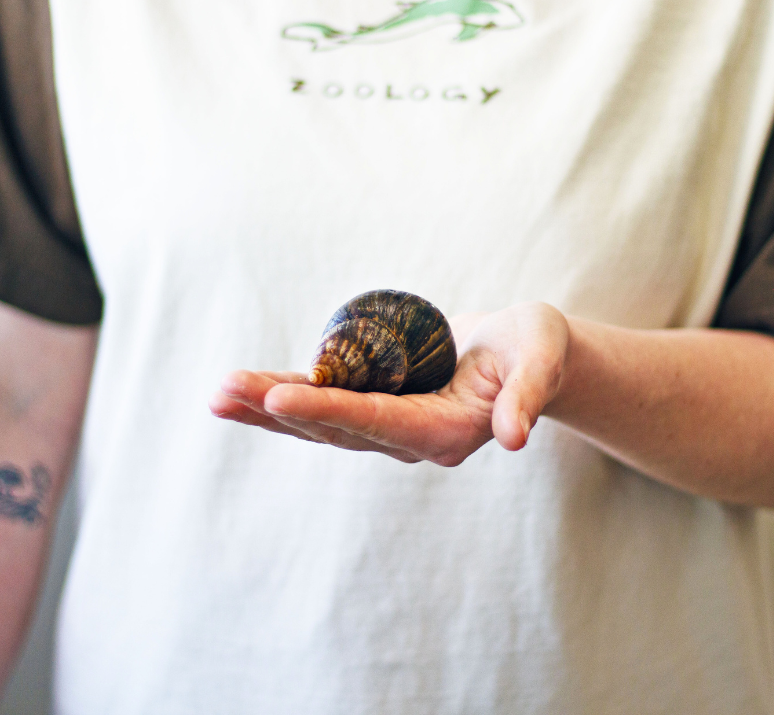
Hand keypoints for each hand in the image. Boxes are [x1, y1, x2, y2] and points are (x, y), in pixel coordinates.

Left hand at [209, 303, 569, 465]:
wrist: (523, 354)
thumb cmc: (535, 348)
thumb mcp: (541, 359)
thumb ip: (529, 395)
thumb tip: (515, 439)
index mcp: (446, 432)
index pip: (378, 423)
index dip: (327, 412)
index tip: (277, 401)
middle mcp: (410, 437)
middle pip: (336, 428)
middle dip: (278, 411)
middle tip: (224, 391)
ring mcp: (390, 425)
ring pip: (320, 422)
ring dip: (268, 409)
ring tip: (219, 394)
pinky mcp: (377, 404)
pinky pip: (325, 404)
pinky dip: (285, 398)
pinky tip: (246, 392)